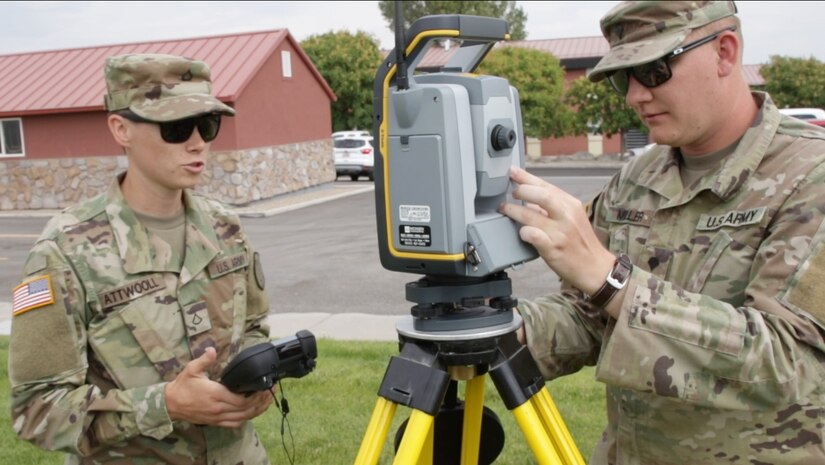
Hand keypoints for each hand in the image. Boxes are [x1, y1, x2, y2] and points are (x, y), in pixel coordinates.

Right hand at [165, 347, 273, 427]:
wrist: (170, 404)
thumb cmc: (182, 386)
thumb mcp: (191, 369)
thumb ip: (204, 360)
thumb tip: (212, 350)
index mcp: (215, 394)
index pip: (241, 399)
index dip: (255, 396)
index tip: (264, 387)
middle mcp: (218, 408)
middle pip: (246, 409)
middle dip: (260, 402)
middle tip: (270, 393)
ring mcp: (217, 417)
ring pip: (242, 418)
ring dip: (256, 411)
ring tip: (266, 402)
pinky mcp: (214, 422)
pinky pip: (234, 424)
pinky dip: (245, 419)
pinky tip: (252, 412)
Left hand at [499, 166, 615, 295]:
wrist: (595, 267)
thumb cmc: (580, 243)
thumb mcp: (572, 218)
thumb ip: (552, 208)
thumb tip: (529, 200)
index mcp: (570, 205)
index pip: (546, 186)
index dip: (526, 177)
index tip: (512, 171)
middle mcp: (566, 215)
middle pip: (541, 195)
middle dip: (521, 190)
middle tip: (511, 193)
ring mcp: (559, 232)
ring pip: (531, 214)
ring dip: (513, 210)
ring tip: (505, 209)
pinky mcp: (553, 248)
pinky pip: (532, 235)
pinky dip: (523, 231)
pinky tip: (521, 231)